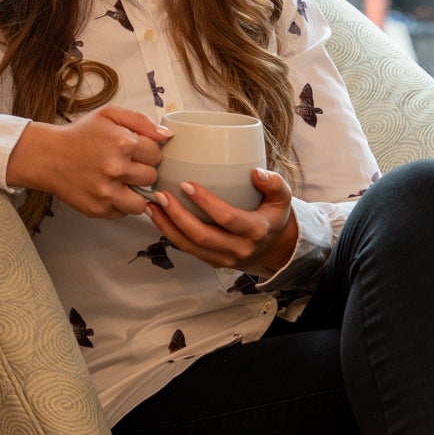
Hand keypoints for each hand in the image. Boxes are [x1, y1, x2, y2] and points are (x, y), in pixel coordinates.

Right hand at [5, 107, 171, 217]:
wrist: (47, 157)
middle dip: (142, 172)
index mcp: (122, 142)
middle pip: (152, 177)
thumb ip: (141, 121)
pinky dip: (119, 204)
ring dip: (135, 193)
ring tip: (122, 182)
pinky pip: (123, 213)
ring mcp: (106, 191)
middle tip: (125, 166)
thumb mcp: (109, 115)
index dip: (146, 153)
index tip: (133, 152)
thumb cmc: (80, 135)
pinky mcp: (97, 208)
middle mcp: (115, 168)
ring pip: (142, 202)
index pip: (156, 154)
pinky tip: (108, 191)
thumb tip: (167, 135)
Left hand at [143, 168, 298, 276]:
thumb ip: (274, 183)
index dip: (206, 202)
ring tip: (151, 206)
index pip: (227, 218)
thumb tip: (256, 172)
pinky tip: (157, 217)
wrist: (275, 249)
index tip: (186, 184)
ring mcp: (223, 259)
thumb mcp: (283, 198)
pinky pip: (187, 249)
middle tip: (160, 195)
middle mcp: (238, 249)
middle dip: (178, 216)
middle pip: (202, 236)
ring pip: (190, 246)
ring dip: (167, 226)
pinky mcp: (212, 262)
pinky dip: (169, 233)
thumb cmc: (274, 216)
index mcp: (255, 231)